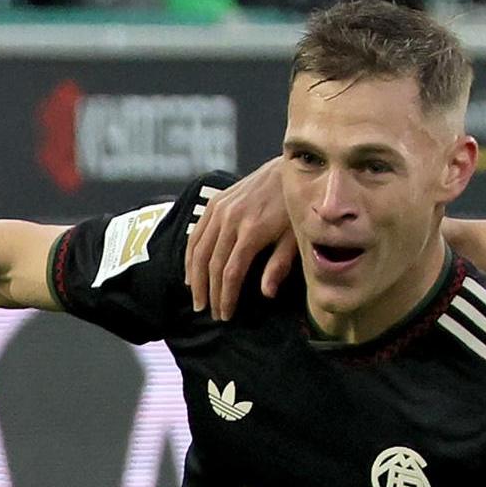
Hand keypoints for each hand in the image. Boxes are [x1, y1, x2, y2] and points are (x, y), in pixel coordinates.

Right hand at [184, 155, 297, 321]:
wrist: (287, 171)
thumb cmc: (295, 209)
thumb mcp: (295, 238)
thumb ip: (279, 265)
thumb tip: (266, 294)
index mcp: (251, 231)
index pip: (231, 272)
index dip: (226, 297)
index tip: (226, 315)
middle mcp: (230, 220)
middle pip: (211, 264)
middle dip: (210, 292)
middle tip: (210, 313)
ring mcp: (220, 209)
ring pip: (198, 250)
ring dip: (195, 278)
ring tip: (197, 300)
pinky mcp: (215, 203)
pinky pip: (196, 233)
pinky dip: (190, 256)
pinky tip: (190, 273)